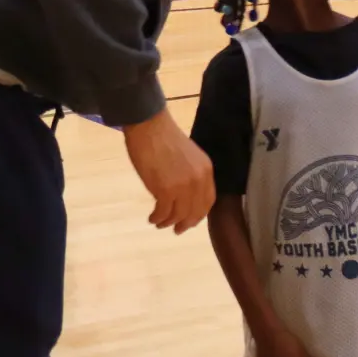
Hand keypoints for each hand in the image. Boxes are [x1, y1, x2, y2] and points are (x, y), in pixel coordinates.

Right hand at [123, 109, 214, 232]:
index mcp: (206, 171)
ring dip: (168, 222)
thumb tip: (184, 194)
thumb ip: (192, 174)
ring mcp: (182, 187)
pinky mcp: (165, 190)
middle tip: (177, 230)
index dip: (199, 214)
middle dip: (186, 223)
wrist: (149, 126)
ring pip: (179, 215)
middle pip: (195, 211)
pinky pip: (163, 213)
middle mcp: (198, 181)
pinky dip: (157, 218)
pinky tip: (152, 218)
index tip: (191, 220)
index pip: (208, 200)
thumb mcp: (189, 156)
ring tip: (160, 224)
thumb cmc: (164, 138)